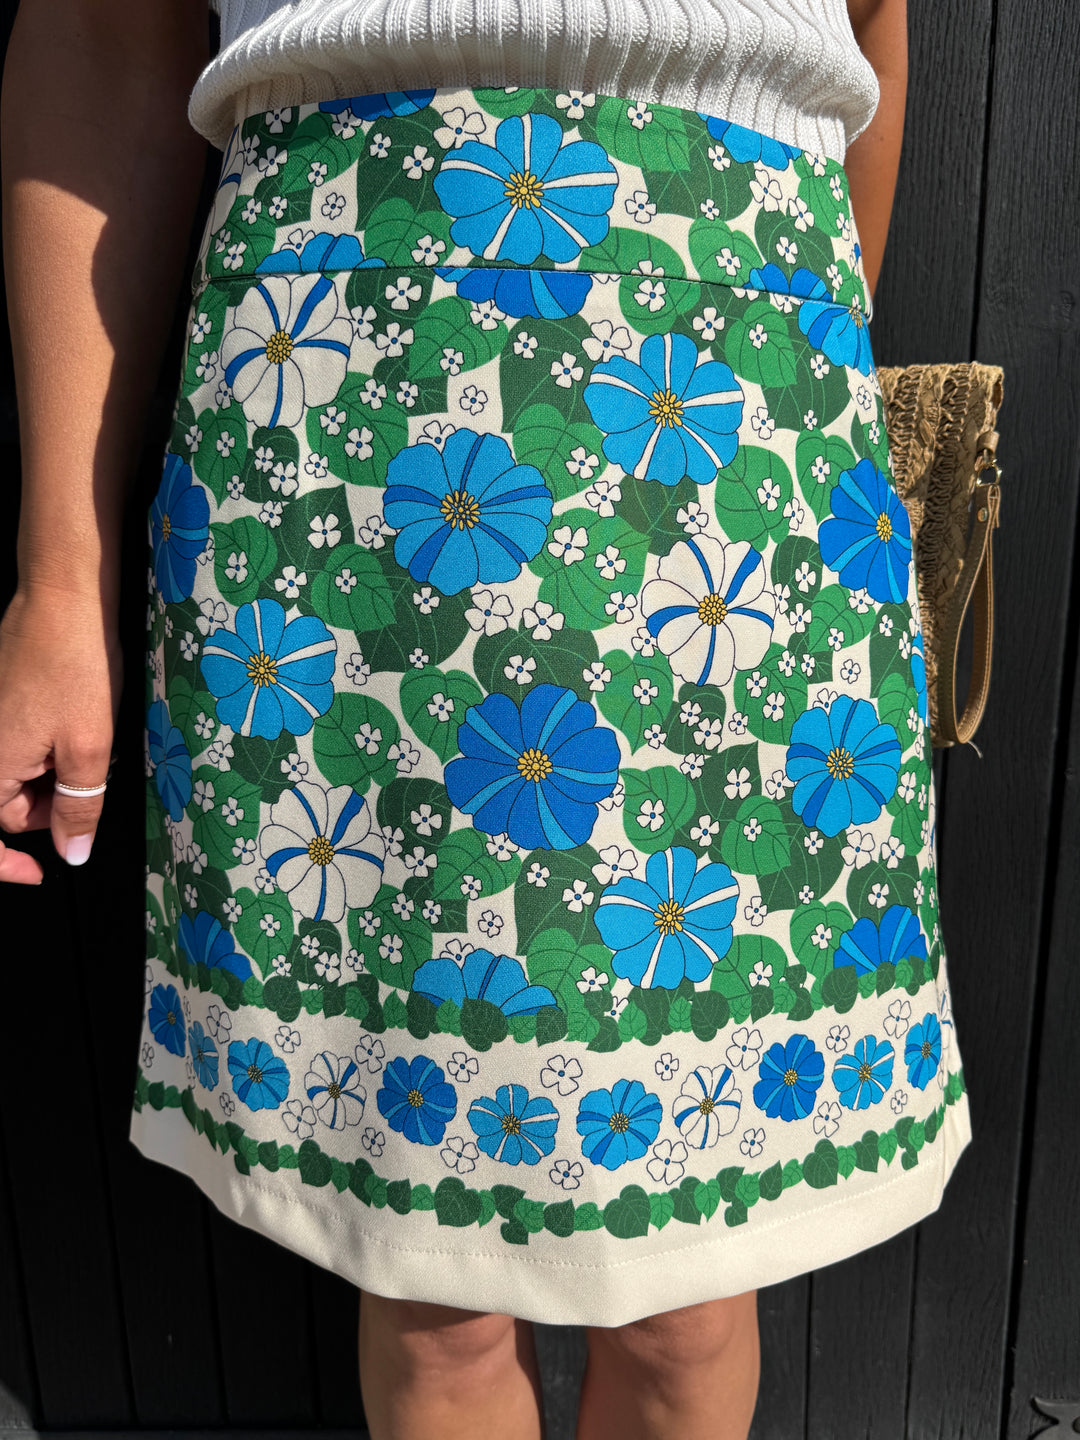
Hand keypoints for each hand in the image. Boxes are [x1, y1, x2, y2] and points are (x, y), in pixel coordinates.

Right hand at [0, 584, 123, 880]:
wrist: (64, 598)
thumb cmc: (74, 664)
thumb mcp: (89, 748)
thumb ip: (78, 808)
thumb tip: (70, 853)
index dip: (7, 864)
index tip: (36, 874)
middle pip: (8, 805)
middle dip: (47, 805)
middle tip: (86, 775)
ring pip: (17, 774)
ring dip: (51, 774)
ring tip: (84, 738)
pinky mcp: (0, 703)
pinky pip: (18, 745)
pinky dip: (47, 748)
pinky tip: (74, 722)